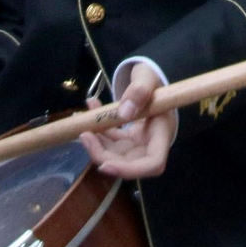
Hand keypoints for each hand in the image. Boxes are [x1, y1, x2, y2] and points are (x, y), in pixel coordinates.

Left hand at [79, 64, 176, 178]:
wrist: (149, 80)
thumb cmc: (152, 78)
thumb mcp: (147, 77)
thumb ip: (139, 90)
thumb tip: (124, 112)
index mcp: (163, 132)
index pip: (153, 164)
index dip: (130, 170)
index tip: (105, 165)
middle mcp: (151, 143)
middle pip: (128, 164)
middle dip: (103, 155)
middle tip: (84, 135)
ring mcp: (138, 143)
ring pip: (115, 155)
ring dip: (96, 144)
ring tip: (82, 121)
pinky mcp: (127, 140)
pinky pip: (110, 142)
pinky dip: (98, 132)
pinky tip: (89, 110)